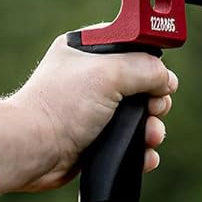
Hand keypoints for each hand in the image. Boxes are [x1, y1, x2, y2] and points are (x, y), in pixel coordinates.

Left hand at [2, 33, 176, 193]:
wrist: (35, 150)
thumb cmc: (60, 107)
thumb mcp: (109, 73)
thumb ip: (146, 69)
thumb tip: (166, 81)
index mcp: (88, 51)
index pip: (132, 45)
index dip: (150, 61)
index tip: (159, 77)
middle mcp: (91, 78)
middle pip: (143, 84)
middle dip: (156, 99)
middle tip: (154, 109)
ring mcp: (94, 110)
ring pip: (140, 116)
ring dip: (152, 128)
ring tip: (149, 136)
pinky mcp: (96, 139)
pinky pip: (130, 142)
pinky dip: (141, 150)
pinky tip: (144, 155)